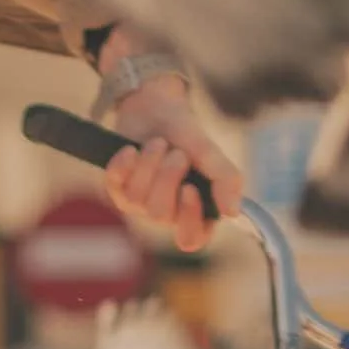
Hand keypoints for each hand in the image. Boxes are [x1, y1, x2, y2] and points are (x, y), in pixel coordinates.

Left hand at [100, 65, 241, 256]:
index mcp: (195, 211)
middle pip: (160, 214)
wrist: (156, 108)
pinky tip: (132, 149)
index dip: (188, 218)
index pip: (192, 239)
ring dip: (149, 163)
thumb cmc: (186, 134)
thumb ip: (226, 180)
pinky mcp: (116, 189)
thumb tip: (232, 212)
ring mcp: (140, 204)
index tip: (189, 188)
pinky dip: (125, 162)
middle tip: (176, 153)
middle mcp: (167, 213)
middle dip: (167, 177)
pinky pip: (115, 184)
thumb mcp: (211, 152)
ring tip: (158, 144)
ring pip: (137, 198)